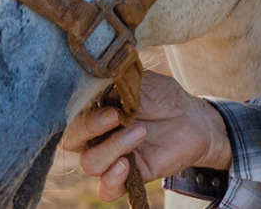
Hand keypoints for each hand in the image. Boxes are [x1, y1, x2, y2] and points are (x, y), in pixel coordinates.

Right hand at [60, 72, 231, 201]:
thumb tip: (100, 69)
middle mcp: (97, 136)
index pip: (67, 115)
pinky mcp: (130, 175)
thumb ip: (118, 77)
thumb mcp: (140, 79)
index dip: (75, 110)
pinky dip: (112, 180)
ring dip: (113, 148)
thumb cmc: (162, 95)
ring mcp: (112, 157)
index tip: (101, 100)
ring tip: (141, 132)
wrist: (192, 117)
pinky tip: (126, 165)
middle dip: (90, 127)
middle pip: (71, 140)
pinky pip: (107, 190)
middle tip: (115, 115)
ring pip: (91, 164)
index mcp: (93, 111)